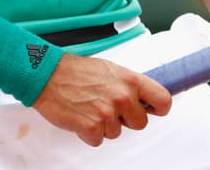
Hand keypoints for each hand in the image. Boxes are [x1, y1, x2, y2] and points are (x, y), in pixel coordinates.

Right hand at [31, 54, 171, 146]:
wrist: (47, 76)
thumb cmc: (75, 71)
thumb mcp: (109, 69)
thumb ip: (128, 84)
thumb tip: (141, 98)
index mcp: (129, 80)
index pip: (162, 99)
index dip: (158, 108)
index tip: (153, 110)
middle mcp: (122, 97)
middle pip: (140, 123)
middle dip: (125, 119)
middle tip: (108, 107)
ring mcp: (107, 114)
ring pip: (117, 133)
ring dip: (104, 125)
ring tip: (90, 107)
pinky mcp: (92, 128)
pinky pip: (98, 140)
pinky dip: (89, 133)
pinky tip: (81, 116)